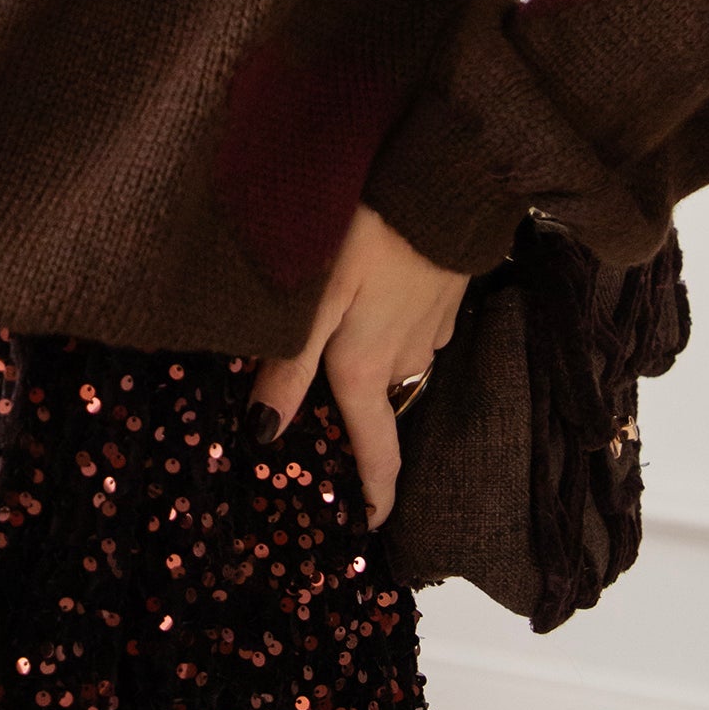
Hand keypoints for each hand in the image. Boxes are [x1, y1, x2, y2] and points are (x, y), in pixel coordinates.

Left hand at [247, 202, 468, 526]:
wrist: (442, 183)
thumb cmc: (369, 234)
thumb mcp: (316, 296)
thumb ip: (290, 363)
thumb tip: (264, 433)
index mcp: (366, 368)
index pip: (377, 453)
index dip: (373, 496)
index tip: (368, 526)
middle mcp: (403, 361)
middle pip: (375, 403)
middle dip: (353, 411)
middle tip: (319, 400)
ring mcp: (430, 331)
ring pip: (392, 362)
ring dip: (369, 359)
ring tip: (337, 333)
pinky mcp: (444, 301)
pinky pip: (410, 329)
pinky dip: (388, 325)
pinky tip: (369, 294)